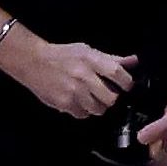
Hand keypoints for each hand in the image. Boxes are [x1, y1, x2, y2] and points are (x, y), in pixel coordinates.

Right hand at [0, 34, 134, 120]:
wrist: (33, 61)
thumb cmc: (62, 55)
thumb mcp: (88, 51)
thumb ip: (111, 59)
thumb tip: (133, 61)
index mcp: (91, 60)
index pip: (118, 74)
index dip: (127, 83)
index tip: (126, 86)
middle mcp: (83, 76)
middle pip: (111, 97)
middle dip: (112, 98)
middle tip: (107, 94)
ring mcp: (73, 91)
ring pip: (98, 109)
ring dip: (98, 106)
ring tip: (91, 97)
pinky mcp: (63, 102)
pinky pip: (83, 114)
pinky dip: (83, 111)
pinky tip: (78, 101)